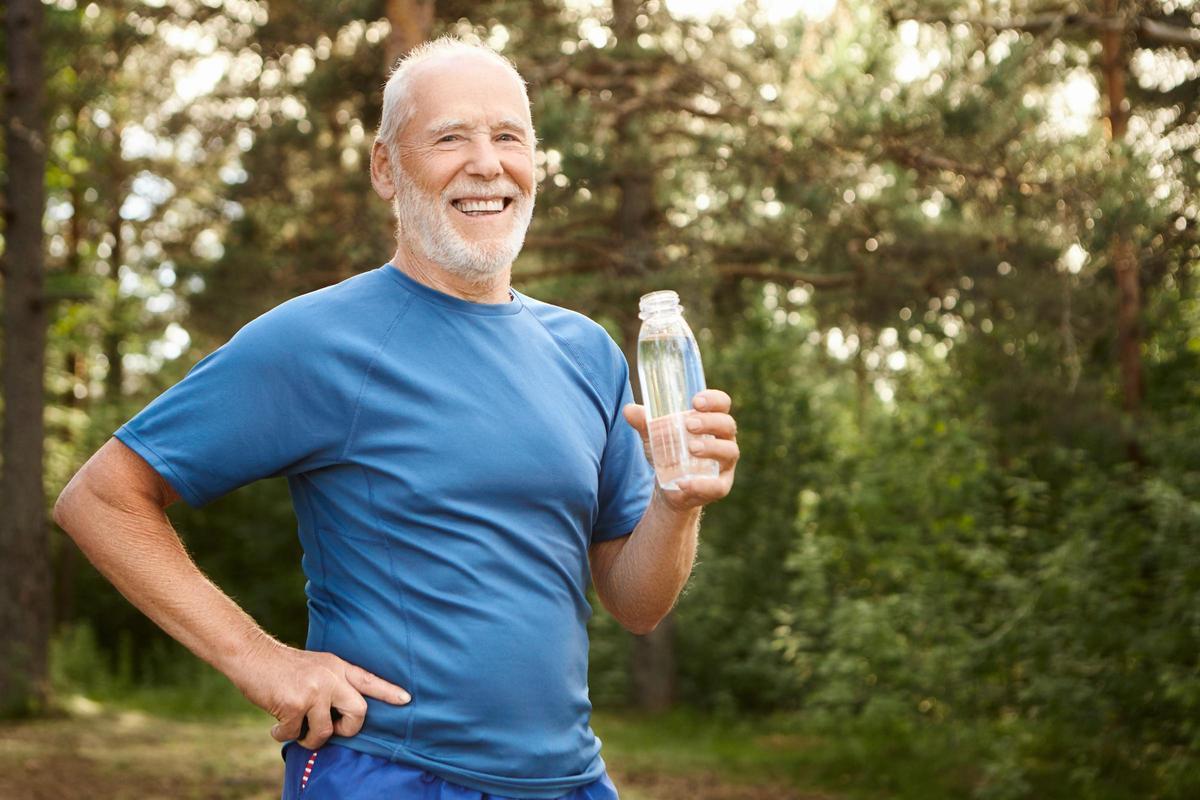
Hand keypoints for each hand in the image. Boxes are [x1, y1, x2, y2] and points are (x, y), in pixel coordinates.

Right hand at [233, 640, 410, 749]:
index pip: (369, 680)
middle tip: (332, 731)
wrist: (252, 655)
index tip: (406, 699)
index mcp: (338, 667)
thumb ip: (333, 683)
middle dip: (348, 730)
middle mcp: (331, 678)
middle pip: (359, 712)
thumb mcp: (317, 667)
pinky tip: (275, 726)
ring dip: (309, 739)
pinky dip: (282, 735)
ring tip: (296, 731)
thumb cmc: (282, 667)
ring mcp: (315, 690)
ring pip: (325, 731)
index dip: (388, 692)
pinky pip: (295, 734)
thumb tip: (340, 715)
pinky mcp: (295, 703)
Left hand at [623, 388, 738, 511]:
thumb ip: (644, 422)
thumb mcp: (655, 436)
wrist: (670, 487)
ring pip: (729, 452)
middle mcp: (724, 440)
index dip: (714, 400)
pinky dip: (702, 485)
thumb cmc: (669, 452)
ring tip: (691, 448)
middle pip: (727, 425)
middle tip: (689, 424)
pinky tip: (684, 484)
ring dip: (711, 448)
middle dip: (710, 422)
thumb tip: (628, 409)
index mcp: (713, 422)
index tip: (695, 401)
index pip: (722, 404)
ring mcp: (725, 464)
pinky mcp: (720, 486)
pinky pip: (718, 486)